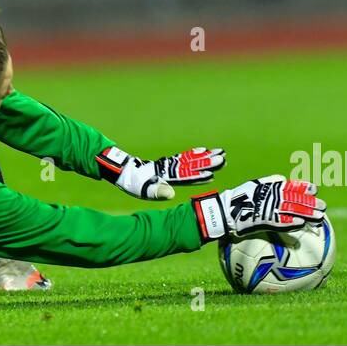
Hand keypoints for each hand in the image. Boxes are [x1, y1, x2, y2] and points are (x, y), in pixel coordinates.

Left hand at [96, 145, 225, 200]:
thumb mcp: (142, 190)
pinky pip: (185, 157)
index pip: (185, 174)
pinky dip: (195, 154)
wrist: (122, 170)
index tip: (212, 173)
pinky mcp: (168, 164)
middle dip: (208, 161)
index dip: (198, 174)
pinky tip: (202, 152)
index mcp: (165, 174)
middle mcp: (169, 166)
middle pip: (192, 163)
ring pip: (190, 158)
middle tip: (223, 158)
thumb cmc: (132, 182)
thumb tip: (171, 194)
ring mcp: (169, 164)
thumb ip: (157, 191)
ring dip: (205, 156)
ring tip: (219, 152)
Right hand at [190, 176, 325, 241]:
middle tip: (323, 207)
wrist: (222, 211)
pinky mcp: (262, 217)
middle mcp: (271, 195)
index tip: (315, 189)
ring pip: (291, 209)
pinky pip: (279, 221)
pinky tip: (301, 225)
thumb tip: (282, 179)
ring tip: (319, 217)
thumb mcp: (253, 186)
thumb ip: (268, 183)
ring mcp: (267, 206)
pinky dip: (290, 222)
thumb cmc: (236, 200)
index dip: (303, 186)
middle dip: (310, 202)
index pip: (289, 185)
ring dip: (306, 213)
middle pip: (294, 198)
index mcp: (269, 187)